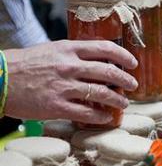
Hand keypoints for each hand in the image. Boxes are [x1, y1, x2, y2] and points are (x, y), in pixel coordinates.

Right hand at [4, 40, 137, 123]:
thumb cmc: (25, 64)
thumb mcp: (51, 50)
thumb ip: (74, 54)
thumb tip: (98, 60)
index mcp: (68, 49)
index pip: (104, 48)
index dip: (123, 56)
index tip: (133, 63)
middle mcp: (68, 66)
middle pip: (108, 72)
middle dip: (125, 80)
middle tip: (133, 86)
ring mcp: (63, 87)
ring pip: (101, 93)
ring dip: (117, 99)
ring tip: (123, 103)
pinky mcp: (56, 106)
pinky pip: (86, 113)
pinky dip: (100, 116)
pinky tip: (106, 117)